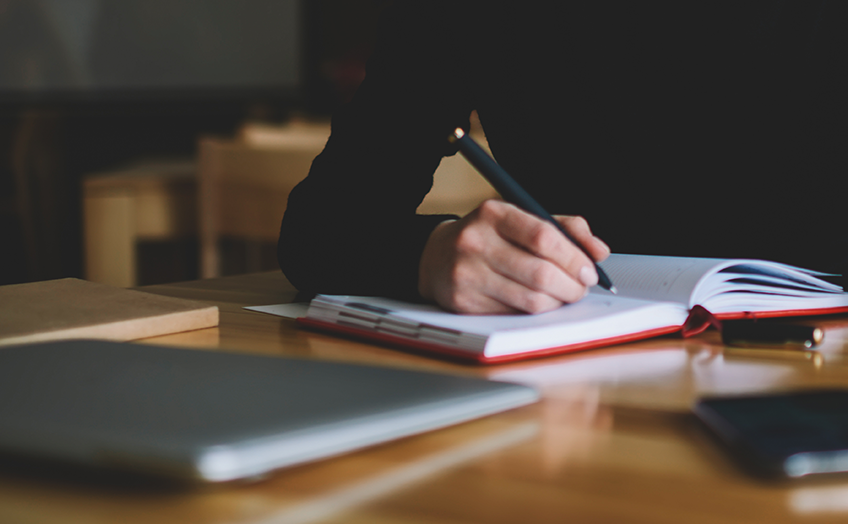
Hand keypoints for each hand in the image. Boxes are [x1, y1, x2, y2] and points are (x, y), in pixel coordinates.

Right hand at [418, 199, 609, 313]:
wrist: (436, 256)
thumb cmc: (491, 237)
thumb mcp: (524, 220)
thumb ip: (566, 229)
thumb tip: (599, 252)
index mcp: (494, 213)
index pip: (544, 236)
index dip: (574, 258)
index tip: (590, 270)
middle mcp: (475, 241)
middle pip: (540, 273)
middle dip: (571, 286)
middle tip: (580, 289)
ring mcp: (467, 274)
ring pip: (530, 300)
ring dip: (557, 302)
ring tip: (562, 296)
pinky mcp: (463, 303)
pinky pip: (514, 315)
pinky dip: (534, 313)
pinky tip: (536, 303)